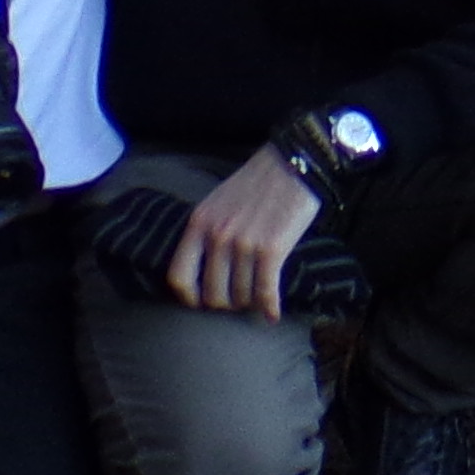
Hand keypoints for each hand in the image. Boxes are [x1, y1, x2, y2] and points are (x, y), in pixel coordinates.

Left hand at [168, 149, 320, 315]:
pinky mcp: (272, 249)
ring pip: (240, 295)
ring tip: (258, 299)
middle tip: (237, 300)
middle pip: (212, 293)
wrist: (295, 161)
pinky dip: (270, 307)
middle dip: (226, 303)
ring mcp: (244, 244)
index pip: (179, 277)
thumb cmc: (259, 181)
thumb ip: (208, 231)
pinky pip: (265, 291)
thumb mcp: (219, 202)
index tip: (200, 302)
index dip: (189, 297)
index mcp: (200, 223)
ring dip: (250, 303)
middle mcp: (218, 236)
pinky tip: (274, 313)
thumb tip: (206, 267)